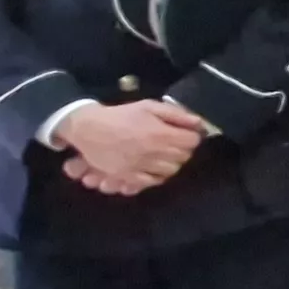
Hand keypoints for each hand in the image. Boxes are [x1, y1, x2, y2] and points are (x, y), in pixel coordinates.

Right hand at [60, 99, 207, 192]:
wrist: (90, 129)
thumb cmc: (121, 116)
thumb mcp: (149, 107)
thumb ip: (176, 114)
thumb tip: (199, 123)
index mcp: (160, 133)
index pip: (192, 141)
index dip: (191, 137)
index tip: (185, 134)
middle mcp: (154, 152)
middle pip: (184, 157)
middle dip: (182, 149)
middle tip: (173, 143)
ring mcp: (142, 166)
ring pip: (171, 171)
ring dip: (171, 162)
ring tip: (162, 154)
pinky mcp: (130, 176)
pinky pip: (153, 181)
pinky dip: (157, 175)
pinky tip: (152, 165)